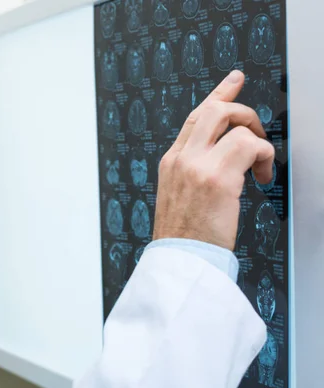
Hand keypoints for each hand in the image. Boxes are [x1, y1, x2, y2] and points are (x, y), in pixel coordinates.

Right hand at [153, 70, 274, 250]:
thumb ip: (195, 171)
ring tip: (262, 164)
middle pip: (213, 109)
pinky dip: (264, 157)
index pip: (196, 118)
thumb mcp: (179, 196)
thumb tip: (227, 159)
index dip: (218, 95)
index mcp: (172, 162)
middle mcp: (182, 159)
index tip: (234, 80)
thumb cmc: (184, 235)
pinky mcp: (217, 178)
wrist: (179, 260)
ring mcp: (197, 166)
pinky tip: (262, 179)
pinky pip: (250, 146)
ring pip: (234, 121)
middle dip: (244, 112)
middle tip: (257, 131)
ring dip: (258, 137)